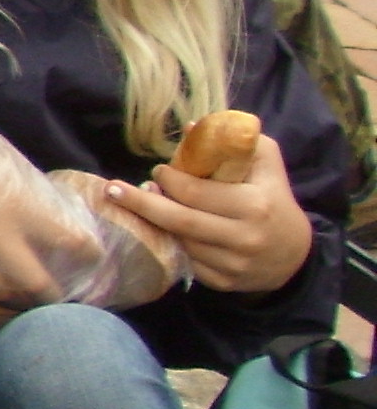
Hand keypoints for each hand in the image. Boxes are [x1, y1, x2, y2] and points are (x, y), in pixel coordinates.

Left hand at [109, 134, 316, 297]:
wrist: (296, 256)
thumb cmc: (274, 200)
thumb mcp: (267, 165)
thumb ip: (236, 142)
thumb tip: (191, 125)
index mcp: (254, 205)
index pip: (196, 192)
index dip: (170, 180)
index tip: (158, 171)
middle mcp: (243, 237)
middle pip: (179, 219)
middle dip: (140, 203)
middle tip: (112, 189)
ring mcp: (232, 264)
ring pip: (178, 241)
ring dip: (152, 222)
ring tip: (133, 205)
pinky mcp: (222, 282)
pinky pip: (185, 261)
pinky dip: (167, 243)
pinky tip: (155, 230)